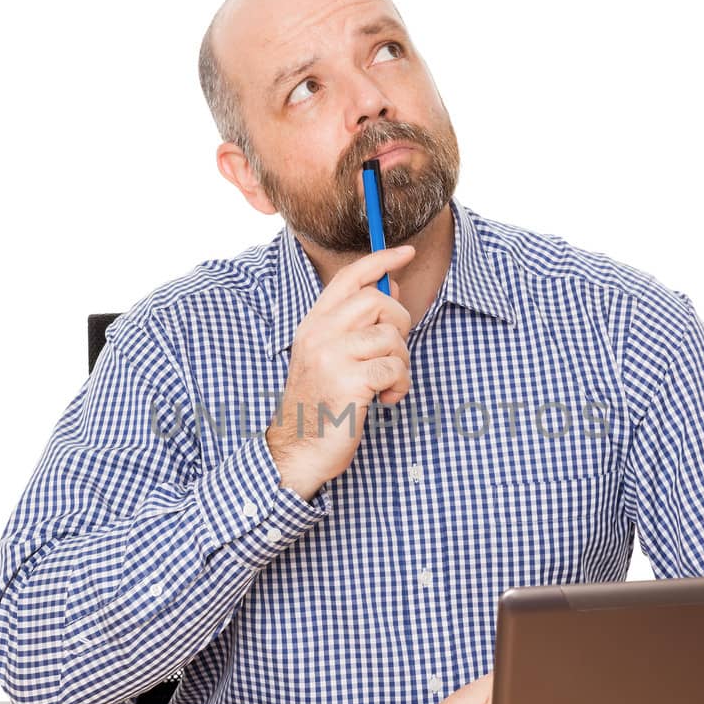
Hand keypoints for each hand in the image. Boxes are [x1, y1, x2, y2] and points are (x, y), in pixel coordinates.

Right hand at [267, 244, 415, 498]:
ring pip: (391, 336)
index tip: (406, 252)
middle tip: (393, 353)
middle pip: (378, 302)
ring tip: (387, 384)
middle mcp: (319, 334)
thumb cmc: (320, 406)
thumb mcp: (330, 357)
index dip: (381, 260)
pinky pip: (395, 366)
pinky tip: (385, 400)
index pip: (349, 277)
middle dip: (399, 325)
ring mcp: (332, 356)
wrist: (297, 450)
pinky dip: (399, 385)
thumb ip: (355, 324)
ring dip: (401, 363)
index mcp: (313, 324)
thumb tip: (391, 289)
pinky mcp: (349, 381)